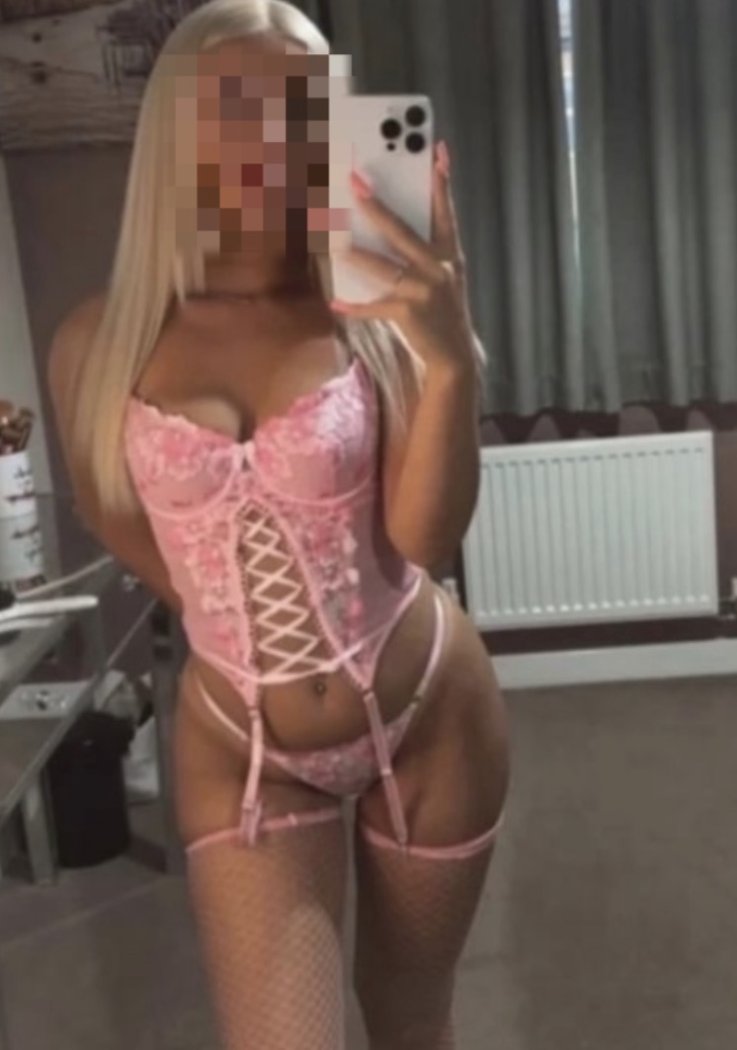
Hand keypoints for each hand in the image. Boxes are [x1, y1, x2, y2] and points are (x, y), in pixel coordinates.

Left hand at [329, 141, 476, 374]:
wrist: (453, 356)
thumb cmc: (441, 311)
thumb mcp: (443, 278)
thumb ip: (424, 253)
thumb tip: (385, 228)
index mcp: (448, 255)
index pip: (445, 212)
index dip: (442, 182)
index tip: (437, 150)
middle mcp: (438, 269)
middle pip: (401, 232)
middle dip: (376, 207)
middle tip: (355, 182)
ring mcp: (424, 292)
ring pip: (382, 267)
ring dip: (355, 255)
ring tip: (333, 244)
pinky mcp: (408, 314)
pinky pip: (374, 306)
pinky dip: (354, 307)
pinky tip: (336, 303)